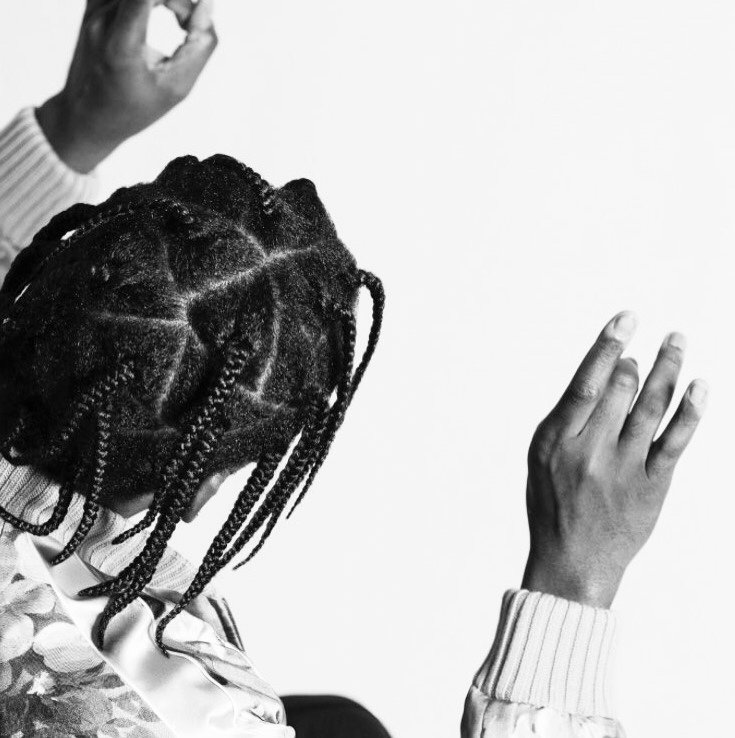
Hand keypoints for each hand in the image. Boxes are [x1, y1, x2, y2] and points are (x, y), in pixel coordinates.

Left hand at [36, 0, 216, 172]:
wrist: (85, 117)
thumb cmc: (133, 110)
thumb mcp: (175, 89)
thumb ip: (198, 48)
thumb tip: (207, 5)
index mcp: (121, 45)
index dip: (180, 0)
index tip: (197, 16)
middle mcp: (102, 19)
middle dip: (178, 1)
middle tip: (190, 25)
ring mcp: (92, 9)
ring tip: (179, 18)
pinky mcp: (91, 4)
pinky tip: (160, 8)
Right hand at [522, 312, 707, 607]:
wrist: (572, 562)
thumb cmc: (553, 507)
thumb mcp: (542, 460)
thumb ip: (567, 419)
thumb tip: (601, 377)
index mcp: (557, 441)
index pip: (586, 382)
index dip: (608, 347)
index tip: (625, 320)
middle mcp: (590, 451)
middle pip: (621, 389)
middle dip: (637, 359)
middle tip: (647, 344)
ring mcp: (624, 468)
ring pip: (652, 407)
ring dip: (668, 368)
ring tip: (677, 342)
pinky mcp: (652, 485)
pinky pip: (676, 440)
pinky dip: (691, 409)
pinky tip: (700, 384)